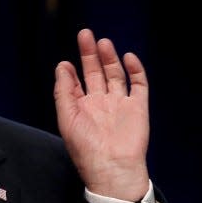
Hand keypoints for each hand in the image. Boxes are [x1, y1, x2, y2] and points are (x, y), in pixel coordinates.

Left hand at [53, 28, 149, 200]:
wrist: (112, 168)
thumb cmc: (85, 147)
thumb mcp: (67, 117)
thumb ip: (64, 91)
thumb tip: (62, 66)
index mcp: (82, 107)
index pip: (76, 82)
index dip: (71, 71)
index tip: (66, 63)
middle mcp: (101, 103)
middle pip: (96, 72)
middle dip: (90, 54)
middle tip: (85, 34)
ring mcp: (120, 104)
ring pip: (116, 75)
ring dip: (110, 58)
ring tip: (103, 42)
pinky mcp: (138, 108)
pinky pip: (139, 85)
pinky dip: (135, 70)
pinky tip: (128, 57)